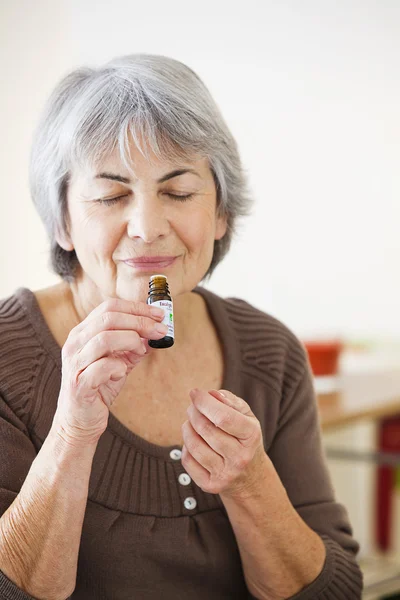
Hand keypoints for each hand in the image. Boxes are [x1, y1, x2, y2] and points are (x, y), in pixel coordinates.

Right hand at [53, 297, 167, 445]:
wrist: (79, 421)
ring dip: (131, 341)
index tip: (160, 314)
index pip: (109, 307)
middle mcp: (74, 344)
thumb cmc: (99, 386)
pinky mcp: (79, 384)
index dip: (137, 308)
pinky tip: (122, 372)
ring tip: (141, 350)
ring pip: (104, 338)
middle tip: (161, 330)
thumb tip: (156, 332)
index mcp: (82, 333)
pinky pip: (102, 367)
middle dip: (140, 322)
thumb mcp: (119, 361)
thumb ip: (134, 346)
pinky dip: (118, 367)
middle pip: (108, 318)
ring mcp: (74, 363)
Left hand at [181, 389, 267, 498]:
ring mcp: (225, 474)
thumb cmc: (244, 438)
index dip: (205, 402)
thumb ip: (230, 401)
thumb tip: (211, 394)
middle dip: (193, 412)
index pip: (224, 417)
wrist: (250, 477)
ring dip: (187, 427)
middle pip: (205, 429)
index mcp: (252, 436)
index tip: (195, 393)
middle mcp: (240, 458)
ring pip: (193, 445)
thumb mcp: (246, 416)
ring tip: (191, 422)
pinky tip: (194, 441)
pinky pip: (188, 460)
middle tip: (192, 407)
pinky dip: (185, 446)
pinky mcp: (210, 486)